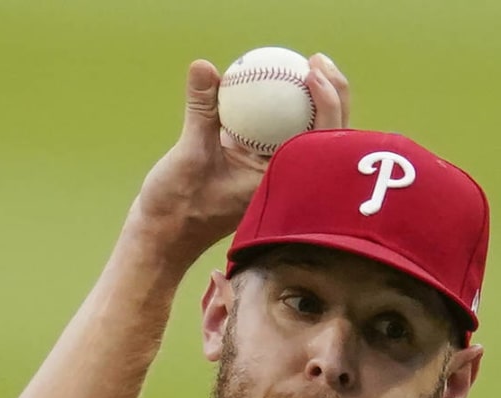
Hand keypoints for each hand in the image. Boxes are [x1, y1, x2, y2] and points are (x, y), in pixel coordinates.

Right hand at [134, 54, 350, 268]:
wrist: (166, 234)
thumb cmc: (179, 204)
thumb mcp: (190, 154)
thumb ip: (201, 109)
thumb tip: (204, 66)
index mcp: (284, 185)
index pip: (322, 142)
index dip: (329, 103)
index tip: (313, 72)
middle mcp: (289, 184)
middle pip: (328, 137)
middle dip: (334, 95)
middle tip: (317, 60)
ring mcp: (278, 179)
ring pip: (310, 137)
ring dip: (315, 102)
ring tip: (309, 66)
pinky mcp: (261, 173)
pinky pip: (283, 136)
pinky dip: (287, 110)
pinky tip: (278, 84)